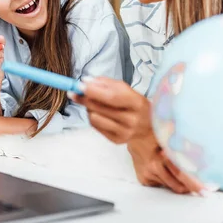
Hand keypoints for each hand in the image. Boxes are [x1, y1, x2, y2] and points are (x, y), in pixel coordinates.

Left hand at [70, 77, 202, 193]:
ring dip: (89, 109)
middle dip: (84, 98)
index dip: (94, 91)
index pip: (112, 97)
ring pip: (95, 118)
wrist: (148, 126)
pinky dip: (93, 118)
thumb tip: (86, 82)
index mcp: (137, 103)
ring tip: (94, 105)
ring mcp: (125, 133)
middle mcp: (132, 120)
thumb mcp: (125, 89)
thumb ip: (106, 83)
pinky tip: (99, 114)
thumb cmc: (133, 104)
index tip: (79, 85)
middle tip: (74, 92)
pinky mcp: (117, 141)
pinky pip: (95, 127)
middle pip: (100, 108)